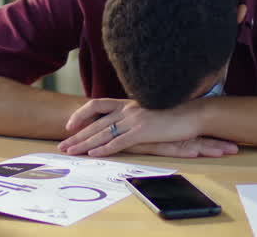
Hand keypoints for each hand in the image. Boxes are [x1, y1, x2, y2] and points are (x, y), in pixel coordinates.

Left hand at [57, 98, 236, 157]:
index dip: (81, 114)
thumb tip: (122, 122)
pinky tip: (93, 154)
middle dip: (77, 135)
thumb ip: (134, 113)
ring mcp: (134, 119)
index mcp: (128, 102)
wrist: (193, 112)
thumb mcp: (149, 110)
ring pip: (102, 132)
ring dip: (84, 143)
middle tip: (62, 145)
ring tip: (70, 152)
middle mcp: (128, 108)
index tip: (70, 125)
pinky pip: (119, 141)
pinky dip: (104, 148)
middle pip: (95, 122)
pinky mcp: (143, 131)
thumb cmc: (174, 112)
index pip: (97, 104)